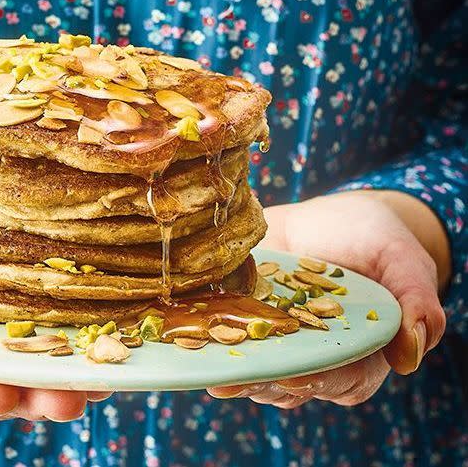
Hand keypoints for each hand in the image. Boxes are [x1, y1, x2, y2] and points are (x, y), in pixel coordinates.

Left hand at [207, 191, 448, 407]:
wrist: (328, 218)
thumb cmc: (372, 238)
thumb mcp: (401, 257)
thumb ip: (416, 300)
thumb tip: (411, 356)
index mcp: (359, 354)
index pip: (341, 380)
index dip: (317, 382)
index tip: (291, 378)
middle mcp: (315, 357)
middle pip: (289, 383)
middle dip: (260, 381)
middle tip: (231, 379)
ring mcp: (276, 342)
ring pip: (254, 369)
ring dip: (228, 368)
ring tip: (203, 361)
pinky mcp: (244, 321)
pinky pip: (225, 340)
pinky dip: (208, 341)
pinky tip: (187, 337)